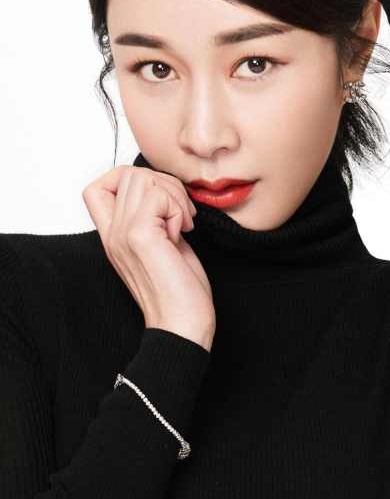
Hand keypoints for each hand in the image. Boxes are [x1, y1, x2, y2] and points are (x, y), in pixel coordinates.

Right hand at [82, 165, 215, 351]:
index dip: (130, 180)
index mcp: (114, 236)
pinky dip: (178, 208)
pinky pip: (158, 196)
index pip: (97, 187)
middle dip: (164, 184)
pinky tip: (183, 233)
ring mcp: (123, 235)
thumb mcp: (163, 245)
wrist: (183, 325)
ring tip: (182, 223)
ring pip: (142, 179)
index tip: (160, 203)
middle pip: (126, 174)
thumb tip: (168, 190)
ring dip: (172, 195)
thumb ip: (156, 218)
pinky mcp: (140, 237)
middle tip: (181, 215)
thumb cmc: (180, 292)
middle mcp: (112, 234)